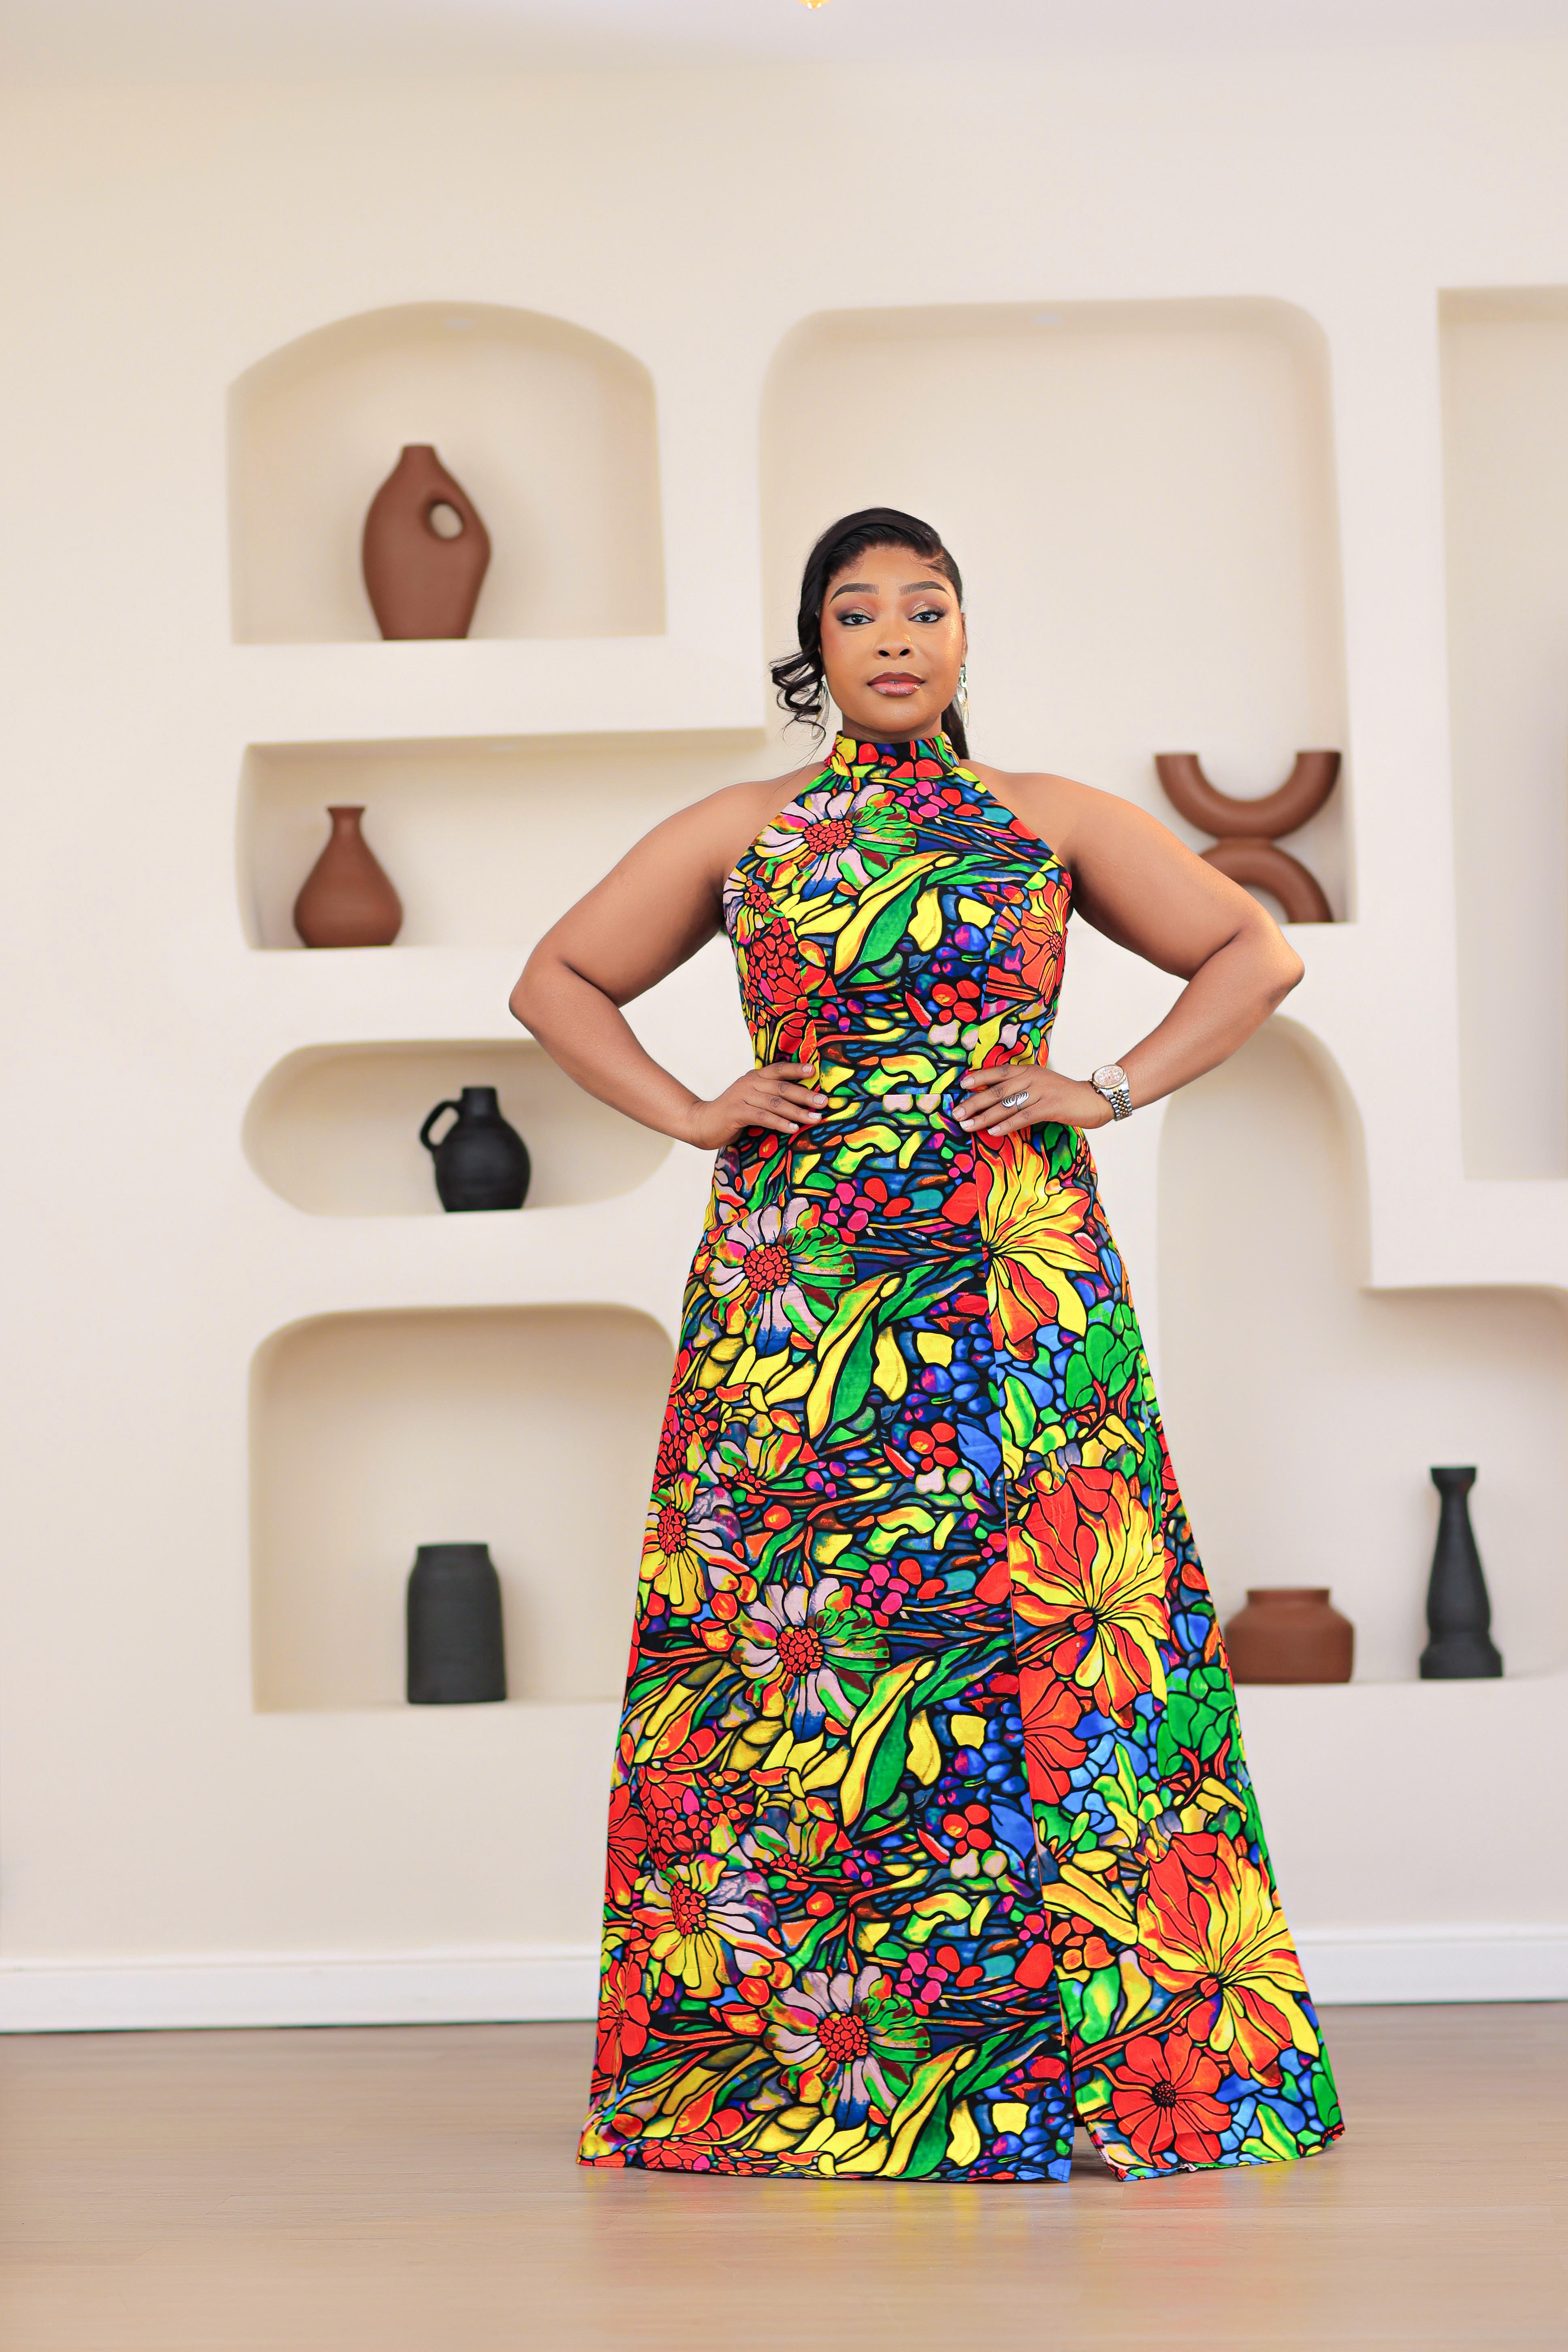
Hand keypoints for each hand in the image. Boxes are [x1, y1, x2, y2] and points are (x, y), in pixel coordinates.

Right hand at [683, 1062, 829, 1149]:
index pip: (779, 1069)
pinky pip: (762, 1116)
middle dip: (805, 1095)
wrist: (703, 1122)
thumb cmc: (733, 1113)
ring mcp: (742, 1096)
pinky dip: (779, 1122)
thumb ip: (771, 1096)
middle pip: (782, 1087)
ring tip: (815, 1118)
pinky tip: (792, 1128)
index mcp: (755, 1077)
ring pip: (775, 1103)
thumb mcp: (752, 1099)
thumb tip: (802, 1102)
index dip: (796, 1069)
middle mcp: (749, 1083)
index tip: (814, 1071)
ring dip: (797, 1111)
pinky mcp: (737, 1112)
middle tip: (824, 1102)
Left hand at [956, 1061, 1112, 1136]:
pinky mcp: (1051, 1106)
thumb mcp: (1040, 1085)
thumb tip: (993, 1100)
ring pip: (1007, 1105)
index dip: (979, 1077)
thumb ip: (1020, 1088)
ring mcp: (1042, 1091)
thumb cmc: (1064, 1095)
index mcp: (1028, 1070)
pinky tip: (993, 1132)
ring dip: (985, 1116)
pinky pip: (1023, 1116)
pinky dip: (1006, 1125)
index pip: (999, 1071)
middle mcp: (1033, 1078)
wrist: (1094, 1098)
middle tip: (957, 1113)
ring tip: (968, 1125)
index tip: (961, 1085)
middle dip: (974, 1102)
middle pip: (998, 1090)